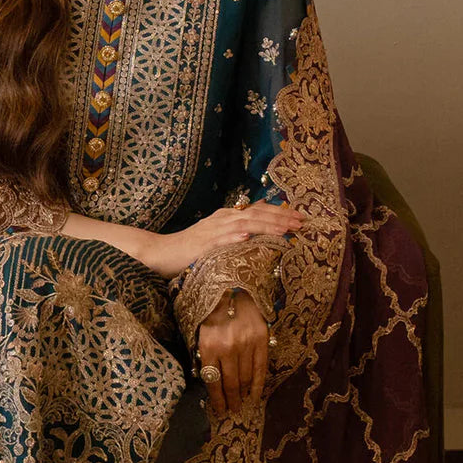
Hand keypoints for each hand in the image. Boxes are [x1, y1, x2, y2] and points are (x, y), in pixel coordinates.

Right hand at [141, 201, 303, 279]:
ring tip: (284, 228)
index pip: (258, 210)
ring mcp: (211, 231)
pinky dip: (234, 237)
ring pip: (243, 224)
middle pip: (255, 214)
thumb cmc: (191, 247)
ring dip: (265, 225)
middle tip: (301, 222)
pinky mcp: (201, 245)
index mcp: (227, 216)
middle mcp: (222, 219)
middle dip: (279, 217)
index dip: (280, 213)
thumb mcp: (218, 233)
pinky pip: (219, 240)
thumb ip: (238, 225)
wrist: (161, 252)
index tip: (300, 218)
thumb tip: (262, 214)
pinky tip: (247, 236)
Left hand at [197, 289, 270, 413]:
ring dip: (243, 394)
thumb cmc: (211, 310)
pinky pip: (261, 368)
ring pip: (246, 378)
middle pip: (230, 383)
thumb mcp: (198, 332)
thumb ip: (203, 355)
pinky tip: (256, 395)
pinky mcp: (262, 340)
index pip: (212, 382)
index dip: (217, 400)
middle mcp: (228, 348)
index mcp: (208, 347)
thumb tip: (207, 380)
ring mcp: (246, 344)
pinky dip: (259, 384)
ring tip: (242, 403)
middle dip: (231, 400)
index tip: (219, 410)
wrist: (233, 287)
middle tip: (232, 411)